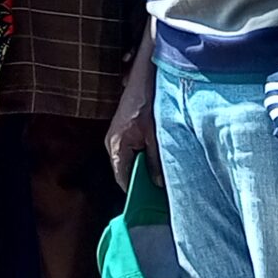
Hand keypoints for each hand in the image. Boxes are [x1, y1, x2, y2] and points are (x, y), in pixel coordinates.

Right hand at [107, 61, 161, 189]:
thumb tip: (159, 184)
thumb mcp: (155, 134)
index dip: (136, 192)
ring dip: (145, 169)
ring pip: (130, 161)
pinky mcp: (126, 131)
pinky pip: (133, 152)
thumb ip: (155, 160)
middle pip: (125, 171)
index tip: (151, 204)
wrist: (145, 74)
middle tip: (162, 193)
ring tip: (163, 178)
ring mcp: (118, 137)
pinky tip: (160, 161)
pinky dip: (145, 158)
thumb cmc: (148, 100)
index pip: (122, 178)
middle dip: (142, 181)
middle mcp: (113, 143)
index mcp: (117, 146)